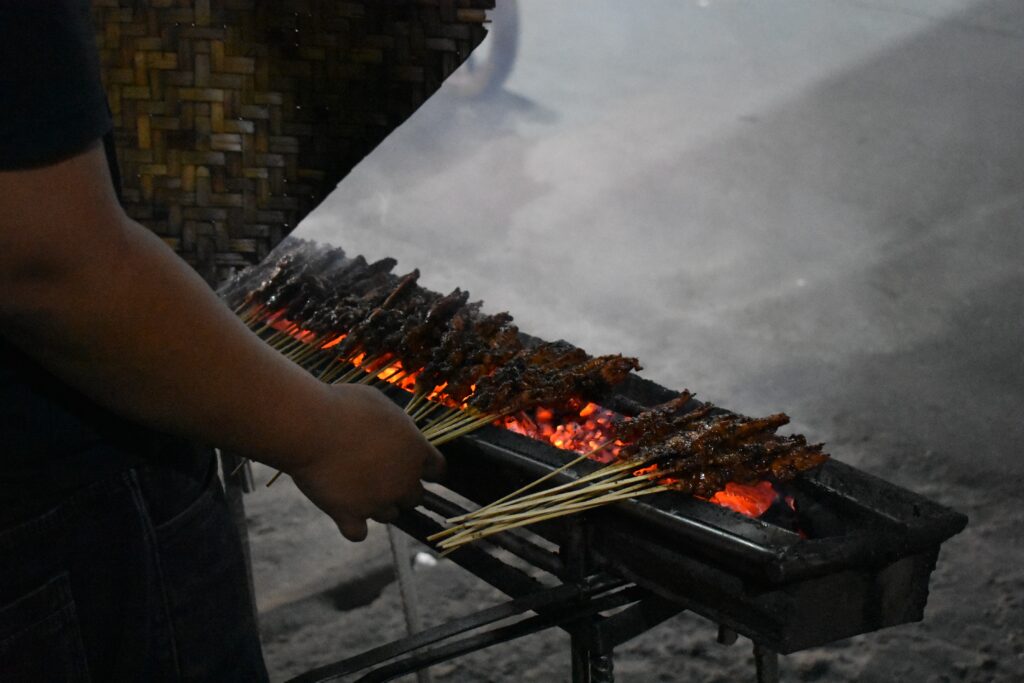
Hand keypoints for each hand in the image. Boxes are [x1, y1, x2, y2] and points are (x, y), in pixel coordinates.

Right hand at [285, 384, 444, 541]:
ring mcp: (378, 502)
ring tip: (355, 486)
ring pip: (388, 515)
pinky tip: (342, 510)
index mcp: (416, 450)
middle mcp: (404, 481)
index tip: (415, 466)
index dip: (425, 469)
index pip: (437, 470)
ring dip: (376, 504)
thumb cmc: (345, 407)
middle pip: (414, 497)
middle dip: (400, 488)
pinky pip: (358, 533)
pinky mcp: (350, 516)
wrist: (311, 427)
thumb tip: (396, 431)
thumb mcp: (381, 405)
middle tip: (378, 474)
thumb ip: (396, 425)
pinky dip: (352, 525)